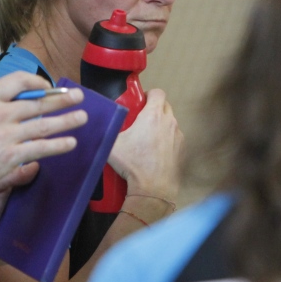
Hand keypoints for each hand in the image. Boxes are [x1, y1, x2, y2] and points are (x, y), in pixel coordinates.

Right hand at [0, 71, 85, 202]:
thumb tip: (2, 101)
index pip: (19, 80)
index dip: (38, 82)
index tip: (48, 86)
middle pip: (38, 102)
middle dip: (62, 98)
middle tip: (78, 96)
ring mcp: (6, 135)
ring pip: (45, 125)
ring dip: (67, 120)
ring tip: (82, 117)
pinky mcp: (10, 157)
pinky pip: (41, 148)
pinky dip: (59, 145)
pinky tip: (70, 143)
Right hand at [108, 89, 182, 206]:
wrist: (152, 189)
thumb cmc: (133, 165)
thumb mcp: (112, 145)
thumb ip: (108, 130)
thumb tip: (98, 124)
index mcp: (153, 116)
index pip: (157, 92)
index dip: (148, 94)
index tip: (140, 102)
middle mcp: (169, 123)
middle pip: (165, 106)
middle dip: (154, 109)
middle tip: (140, 119)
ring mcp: (178, 136)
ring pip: (170, 122)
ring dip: (160, 125)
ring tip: (147, 138)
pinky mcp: (182, 149)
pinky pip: (174, 137)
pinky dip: (167, 140)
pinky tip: (155, 152)